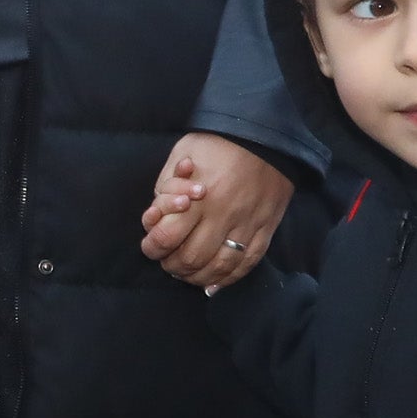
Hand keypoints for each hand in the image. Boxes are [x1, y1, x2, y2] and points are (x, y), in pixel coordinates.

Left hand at [140, 133, 290, 290]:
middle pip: (191, 259)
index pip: (167, 237)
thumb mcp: (181, 156)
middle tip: (168, 261)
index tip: (151, 246)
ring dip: (198, 277)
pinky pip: (246, 264)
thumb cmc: (216, 143)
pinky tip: (214, 283)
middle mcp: (222, 215)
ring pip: (218, 268)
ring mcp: (246, 225)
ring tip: (188, 273)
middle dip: (172, 265)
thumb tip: (156, 220)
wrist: (263, 134)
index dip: (153, 247)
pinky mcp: (265, 229)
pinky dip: (227, 279)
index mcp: (198, 197)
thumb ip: (166, 189)